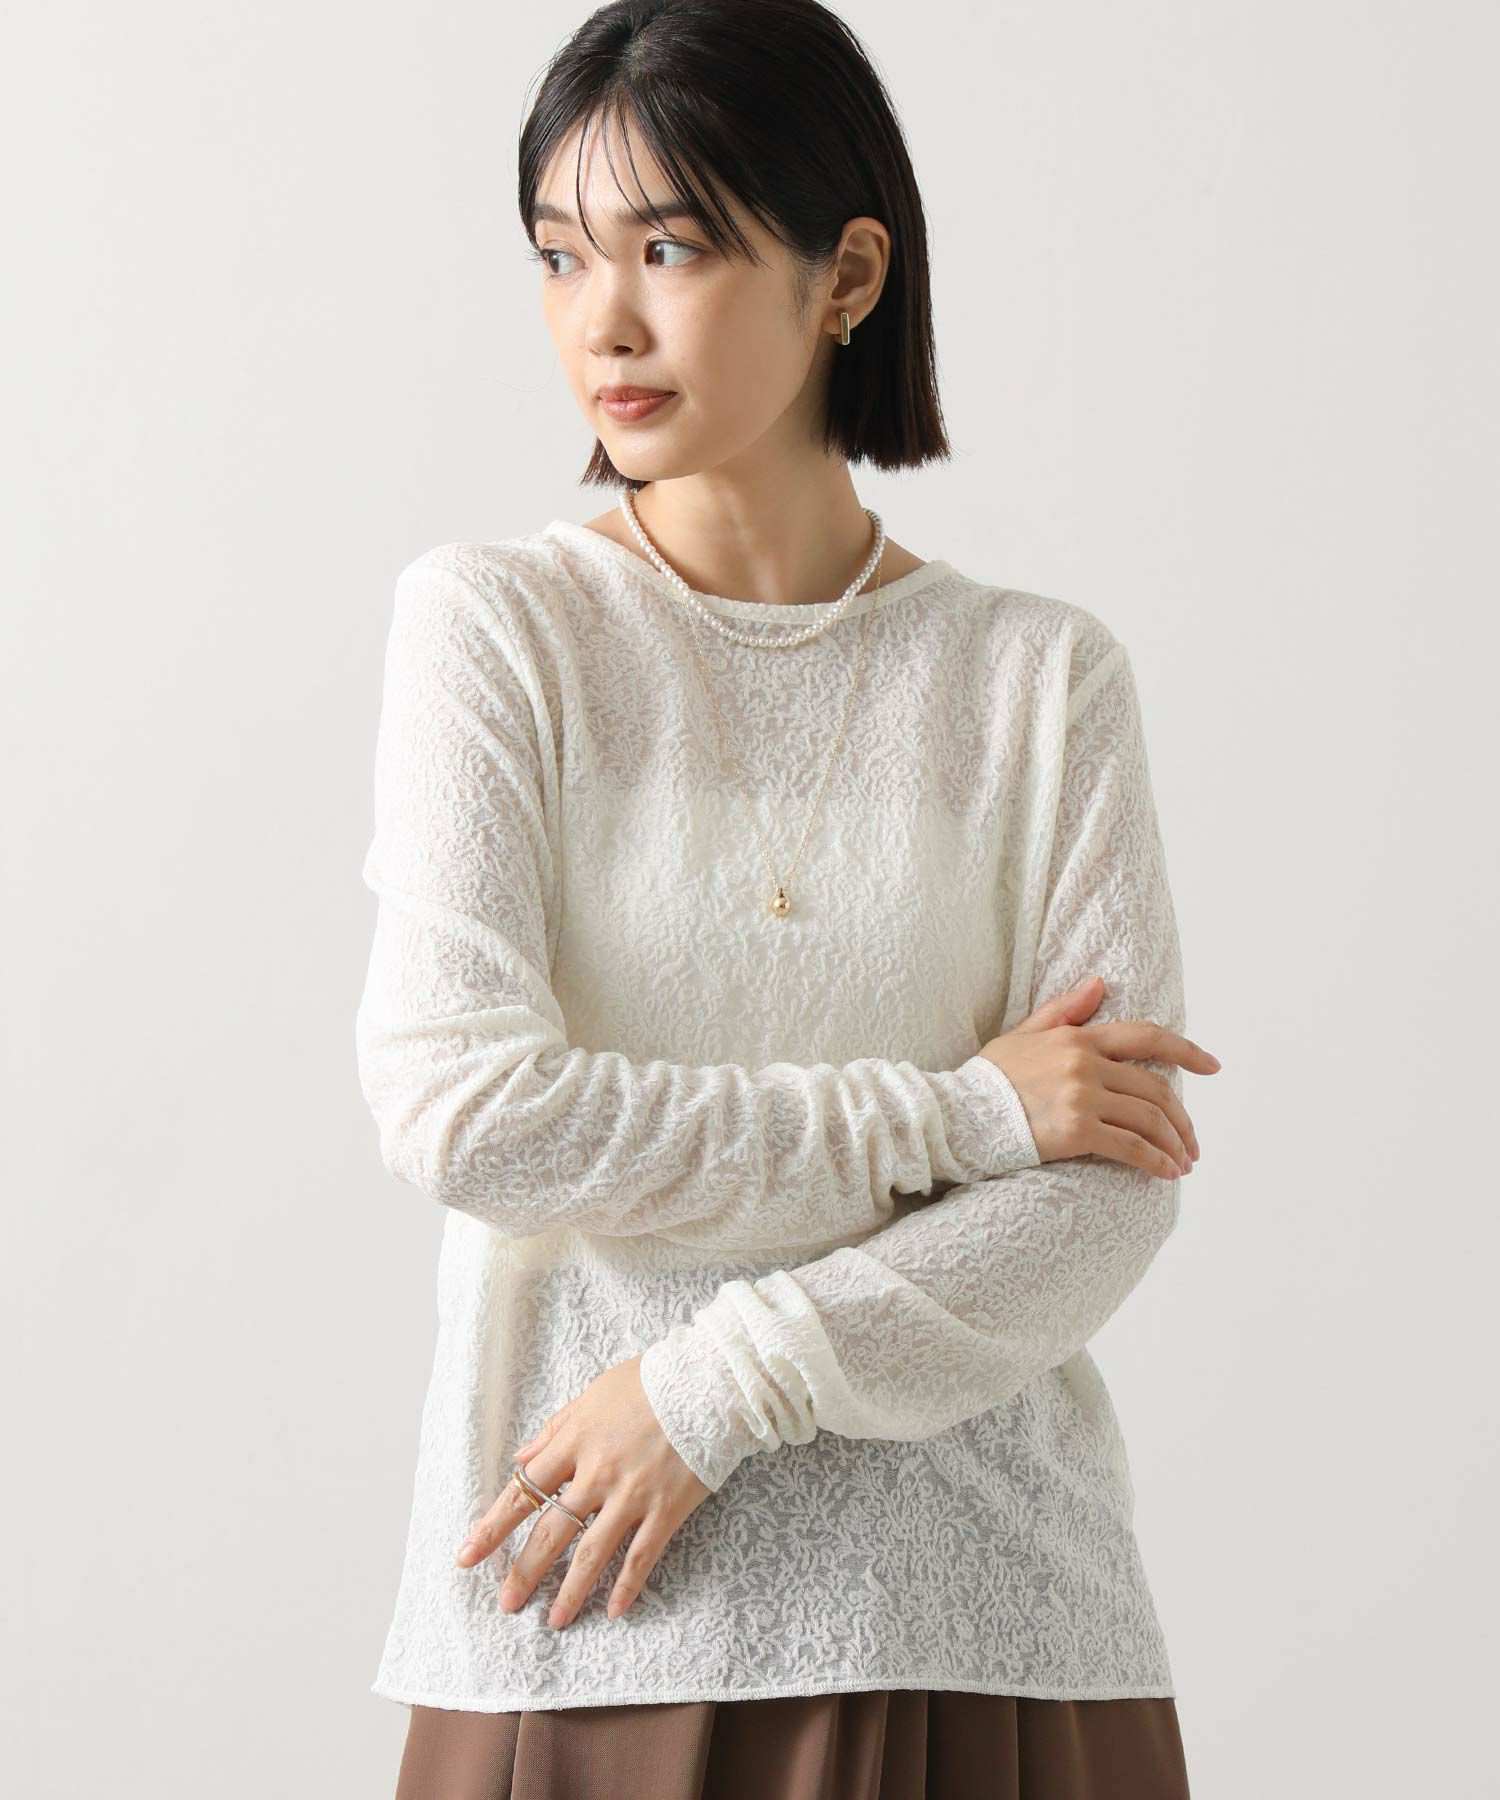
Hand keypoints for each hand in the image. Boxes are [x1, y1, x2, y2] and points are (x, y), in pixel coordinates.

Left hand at [454, 1354, 713, 1627]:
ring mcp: (632, 1494)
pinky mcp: (666, 1509)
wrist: (708, 1384)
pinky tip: (615, 1610)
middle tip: (507, 1604)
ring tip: (554, 1620)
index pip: (524, 1491)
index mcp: (575, 1441)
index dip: (493, 1526)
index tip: (467, 1555)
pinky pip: (642, 1555)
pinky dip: (628, 1585)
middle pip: (551, 1531)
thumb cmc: (649, 1382)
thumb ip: (555, 1430)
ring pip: (592, 1553)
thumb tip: (521, 1458)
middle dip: (525, 1571)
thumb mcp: (593, 1394)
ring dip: (571, 1591)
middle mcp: (597, 1473)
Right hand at [981, 975, 1220, 1178]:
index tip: (1212, 1067)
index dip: (1186, 1050)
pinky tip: (1167, 1173)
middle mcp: (1085, 1063)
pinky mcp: (1076, 1131)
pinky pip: (1131, 1148)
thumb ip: (1065, 1010)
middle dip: (1182, 1119)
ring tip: (1182, 1163)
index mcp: (1078, 1038)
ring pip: (1149, 1119)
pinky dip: (1155, 1162)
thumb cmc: (988, 1078)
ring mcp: (1082, 1097)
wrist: (958, 1115)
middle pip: (1155, 1089)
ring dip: (1174, 1144)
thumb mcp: (1023, 1034)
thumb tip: (1100, 982)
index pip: (1146, 1036)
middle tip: (1192, 1143)